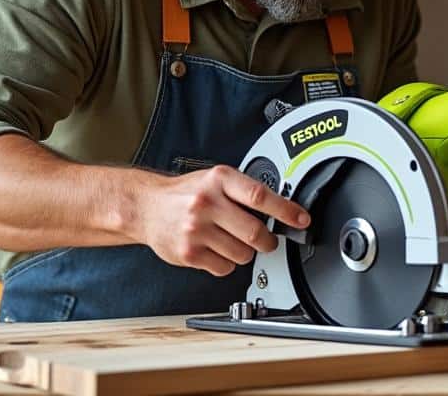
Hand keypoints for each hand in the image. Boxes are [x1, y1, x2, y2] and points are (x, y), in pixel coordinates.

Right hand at [139, 165, 309, 276]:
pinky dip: (227, 263)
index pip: (260, 196)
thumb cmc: (185, 193)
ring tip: (231, 240)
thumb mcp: (214, 179)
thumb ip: (243, 191)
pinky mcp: (189, 253)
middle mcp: (207, 203)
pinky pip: (225, 268)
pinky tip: (216, 249)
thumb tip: (282, 209)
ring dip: (245, 252)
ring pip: (243, 254)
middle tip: (267, 240)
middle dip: (268, 241)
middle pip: (255, 232)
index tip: (301, 220)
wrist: (146, 206)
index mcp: (219, 179)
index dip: (286, 210)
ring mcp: (196, 229)